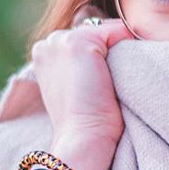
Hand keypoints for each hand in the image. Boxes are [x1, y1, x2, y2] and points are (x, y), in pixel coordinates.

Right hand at [31, 5, 134, 169]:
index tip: (98, 84)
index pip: (84, 37)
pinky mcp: (78, 42)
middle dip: (108, 50)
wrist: (83, 139)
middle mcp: (47, 44)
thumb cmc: (86, 121)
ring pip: (107, 31)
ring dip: (117, 51)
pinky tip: (114, 76)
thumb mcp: (78, 86)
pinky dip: (126, 48)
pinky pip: (117, 31)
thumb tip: (114, 41)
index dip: (100, 57)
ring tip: (107, 83)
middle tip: (104, 85)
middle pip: (96, 30)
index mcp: (43, 54)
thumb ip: (84, 63)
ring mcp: (61, 41)